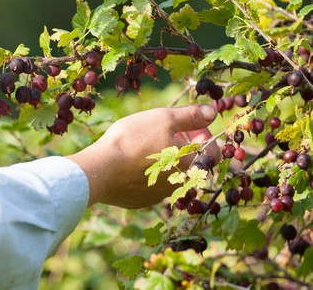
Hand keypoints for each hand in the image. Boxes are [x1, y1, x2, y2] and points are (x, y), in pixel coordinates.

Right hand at [67, 104, 219, 208]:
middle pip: (190, 164)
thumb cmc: (134, 141)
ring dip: (165, 160)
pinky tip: (130, 162)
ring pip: (170, 175)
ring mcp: (158, 196)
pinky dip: (146, 173)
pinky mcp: (139, 201)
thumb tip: (212, 112)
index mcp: (191, 165)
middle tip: (164, 132)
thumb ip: (191, 116)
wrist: (100, 170)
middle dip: (183, 146)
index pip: (214, 153)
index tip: (187, 125)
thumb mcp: (164, 118)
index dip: (203, 135)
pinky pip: (149, 185)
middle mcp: (179, 185)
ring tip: (145, 146)